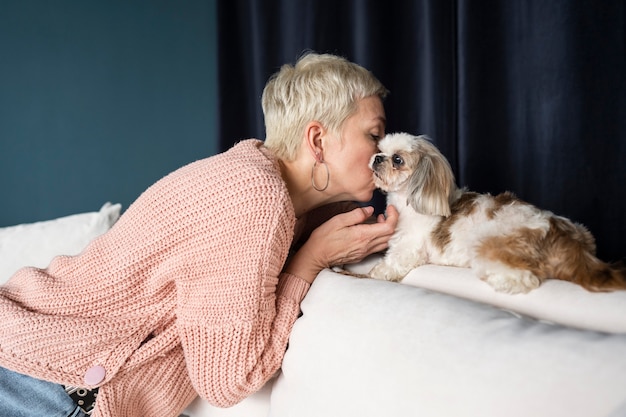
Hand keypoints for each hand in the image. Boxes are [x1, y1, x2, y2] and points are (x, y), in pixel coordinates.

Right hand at [284, 205, 398, 283]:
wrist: (316, 257)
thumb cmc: (324, 238)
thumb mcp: (338, 220)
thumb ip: (356, 214)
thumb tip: (370, 210)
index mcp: (363, 235)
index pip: (389, 227)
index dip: (394, 216)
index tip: (389, 208)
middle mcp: (367, 246)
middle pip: (390, 235)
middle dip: (391, 222)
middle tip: (384, 213)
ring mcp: (365, 252)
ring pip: (386, 242)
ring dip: (386, 231)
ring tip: (378, 221)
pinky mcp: (361, 256)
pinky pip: (377, 247)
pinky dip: (380, 237)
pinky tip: (371, 231)